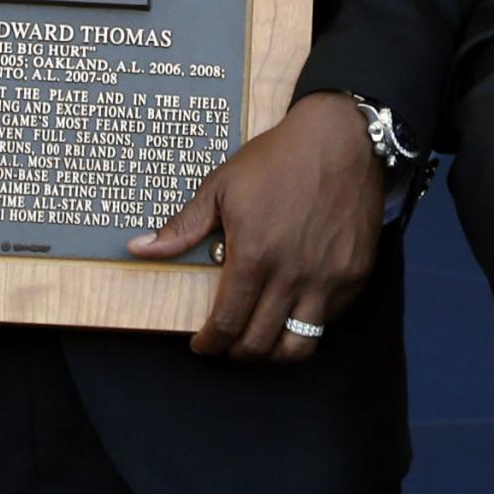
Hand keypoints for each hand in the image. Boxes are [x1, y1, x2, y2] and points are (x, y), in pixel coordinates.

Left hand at [130, 92, 384, 363]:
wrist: (340, 140)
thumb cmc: (276, 159)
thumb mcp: (220, 187)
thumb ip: (182, 227)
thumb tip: (139, 248)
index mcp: (253, 256)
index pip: (227, 323)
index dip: (210, 343)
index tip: (203, 345)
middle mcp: (290, 275)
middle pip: (260, 344)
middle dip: (236, 353)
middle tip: (228, 345)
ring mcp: (327, 279)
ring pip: (299, 346)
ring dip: (274, 353)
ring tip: (261, 341)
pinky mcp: (354, 276)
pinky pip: (328, 320)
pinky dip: (306, 325)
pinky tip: (291, 310)